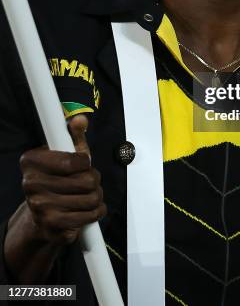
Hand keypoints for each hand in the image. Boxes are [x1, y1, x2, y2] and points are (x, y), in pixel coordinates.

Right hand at [19, 114, 106, 245]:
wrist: (41, 213)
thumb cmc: (56, 178)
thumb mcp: (65, 152)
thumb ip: (74, 134)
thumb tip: (80, 119)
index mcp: (31, 162)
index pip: (72, 161)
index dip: (85, 162)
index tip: (84, 163)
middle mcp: (31, 186)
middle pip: (87, 181)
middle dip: (95, 181)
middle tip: (90, 181)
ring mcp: (40, 210)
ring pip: (91, 200)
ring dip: (98, 197)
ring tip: (90, 195)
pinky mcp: (52, 229)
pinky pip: (88, 219)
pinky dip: (95, 214)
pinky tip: (87, 210)